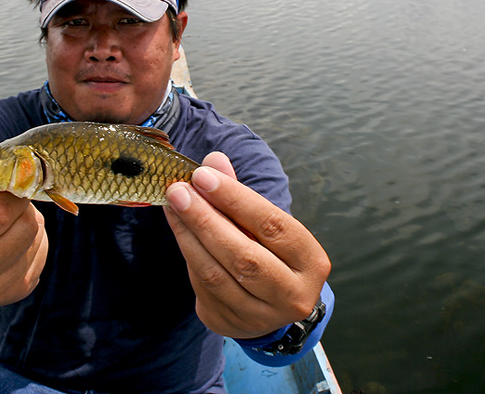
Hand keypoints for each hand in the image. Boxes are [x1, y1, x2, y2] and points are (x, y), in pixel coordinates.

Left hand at [164, 152, 330, 338]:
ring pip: (217, 274)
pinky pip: (202, 286)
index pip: (273, 225)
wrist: (270, 302)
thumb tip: (213, 161)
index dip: (236, 199)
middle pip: (244, 255)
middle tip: (179, 190)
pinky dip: (187, 252)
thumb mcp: (265, 222)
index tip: (204, 176)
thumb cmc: (271, 250)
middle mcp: (292, 295)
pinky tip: (178, 227)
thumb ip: (240, 194)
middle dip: (206, 219)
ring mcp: (261, 316)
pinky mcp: (230, 323)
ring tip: (173, 204)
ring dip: (189, 235)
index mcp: (311, 262)